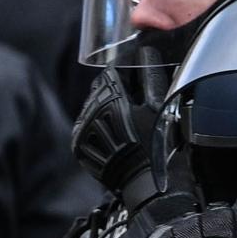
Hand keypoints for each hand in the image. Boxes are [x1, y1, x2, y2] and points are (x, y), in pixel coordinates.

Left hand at [71, 74, 159, 193]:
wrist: (145, 184)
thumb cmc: (159, 145)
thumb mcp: (159, 106)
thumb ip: (150, 76)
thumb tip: (145, 53)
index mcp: (111, 97)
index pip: (113, 72)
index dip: (126, 72)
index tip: (137, 78)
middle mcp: (91, 110)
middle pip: (100, 89)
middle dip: (116, 92)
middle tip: (134, 106)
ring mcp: (82, 129)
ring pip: (92, 107)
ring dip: (105, 109)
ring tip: (124, 125)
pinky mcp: (77, 145)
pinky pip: (86, 127)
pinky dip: (97, 127)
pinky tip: (113, 137)